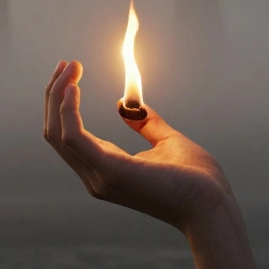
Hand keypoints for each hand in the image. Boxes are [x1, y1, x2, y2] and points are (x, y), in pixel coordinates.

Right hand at [43, 60, 232, 231]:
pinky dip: (67, 110)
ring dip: (58, 96)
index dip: (63, 103)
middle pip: (55, 132)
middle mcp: (94, 176)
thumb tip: (128, 107)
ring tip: (70, 67)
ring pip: (57, 132)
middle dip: (55, 94)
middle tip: (66, 63)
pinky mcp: (109, 170)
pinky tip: (74, 88)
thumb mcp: (168, 142)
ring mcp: (99, 176)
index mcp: (105, 170)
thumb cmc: (197, 181)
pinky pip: (73, 137)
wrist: (213, 206)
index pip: (67, 136)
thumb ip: (147, 124)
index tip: (72, 72)